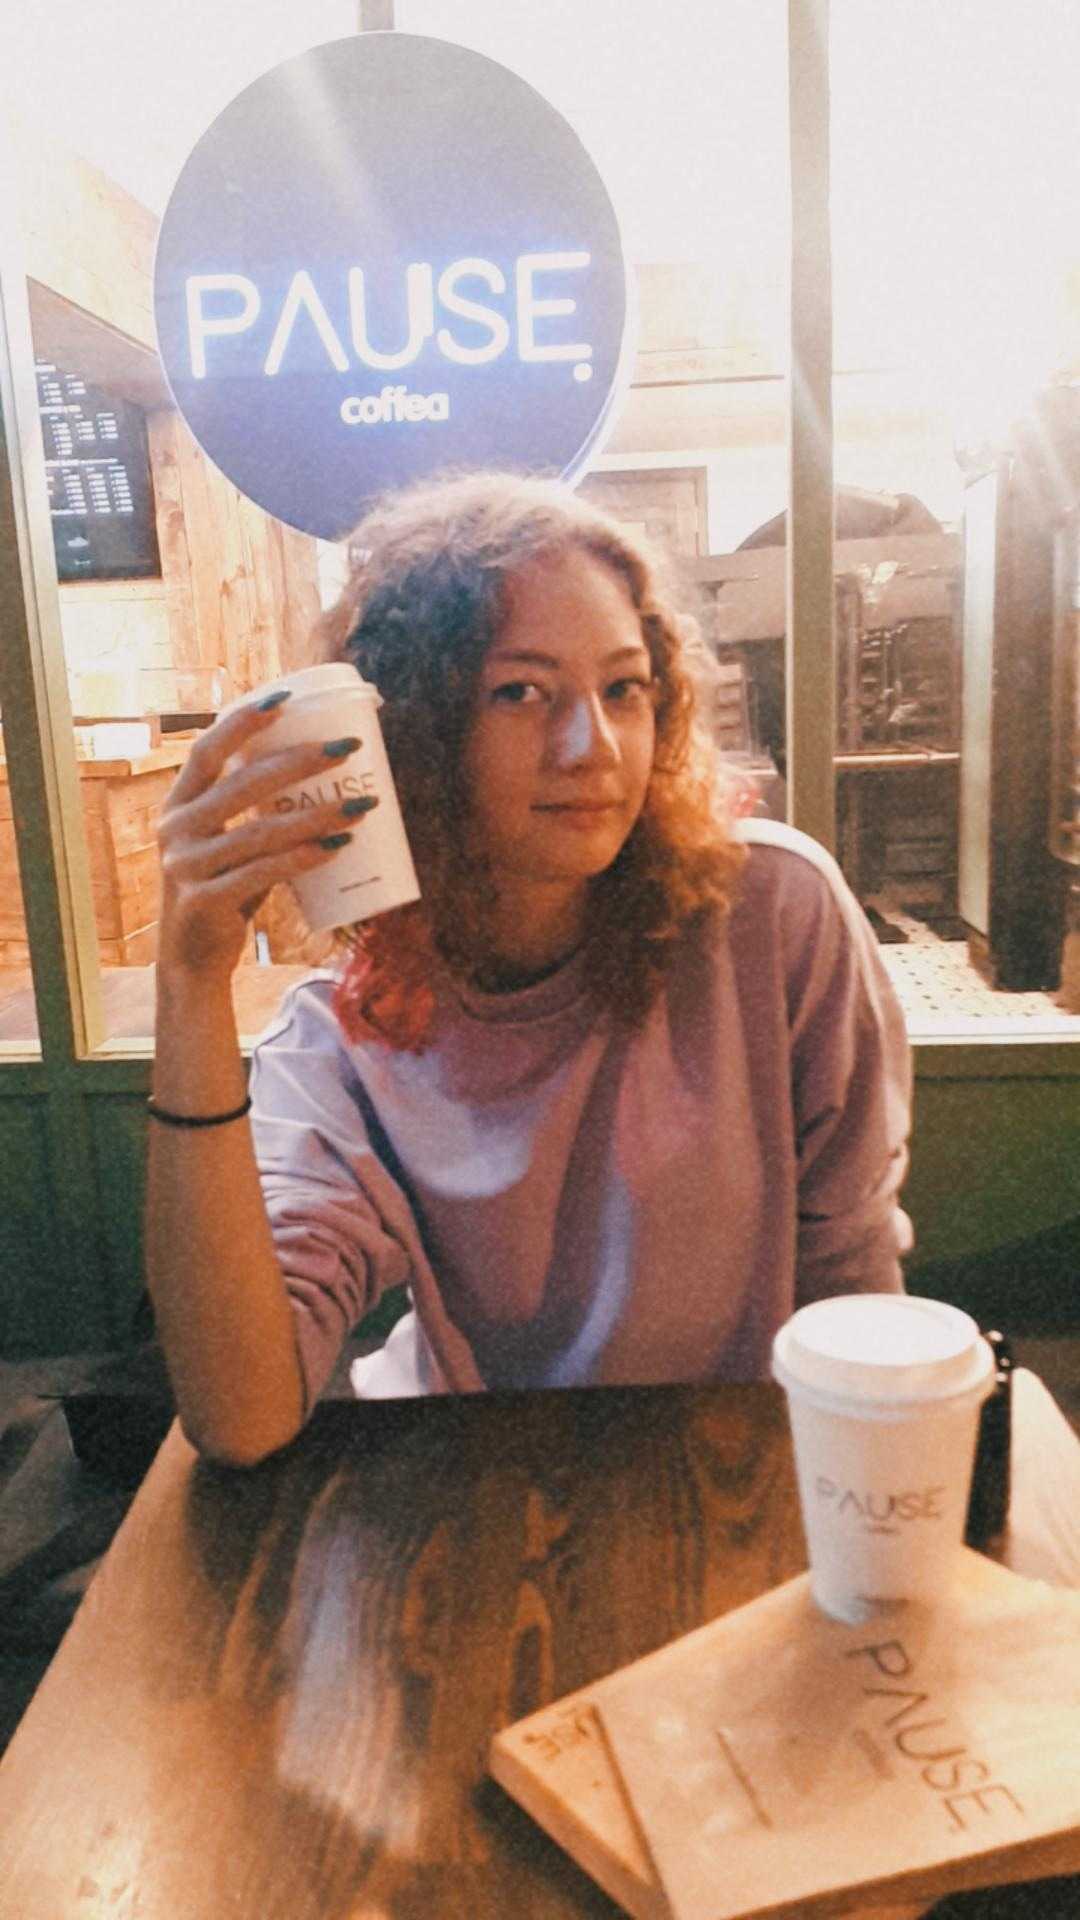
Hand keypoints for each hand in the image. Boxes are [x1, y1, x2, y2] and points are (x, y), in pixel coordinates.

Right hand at [155, 695, 372, 982]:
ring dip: (317, 813)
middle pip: (242, 784)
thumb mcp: (223, 843)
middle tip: (346, 750)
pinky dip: (304, 857)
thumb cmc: (220, 890)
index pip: (206, 751)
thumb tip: (312, 767)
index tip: (286, 700)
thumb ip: (248, 812)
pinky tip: (338, 846)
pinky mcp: (205, 901)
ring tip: (362, 805)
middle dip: (299, 761)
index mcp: (177, 805)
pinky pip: (263, 872)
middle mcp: (175, 830)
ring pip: (260, 830)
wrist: (191, 960)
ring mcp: (187, 866)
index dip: (243, 722)